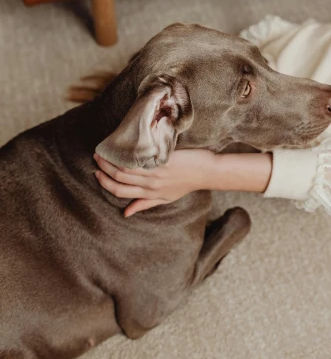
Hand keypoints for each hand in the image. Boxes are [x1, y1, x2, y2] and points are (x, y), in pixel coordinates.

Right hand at [93, 149, 217, 216]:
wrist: (206, 172)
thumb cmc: (186, 184)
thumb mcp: (165, 199)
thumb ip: (144, 204)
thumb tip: (125, 214)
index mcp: (149, 194)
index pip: (120, 191)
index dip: (105, 183)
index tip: (96, 173)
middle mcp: (150, 185)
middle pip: (120, 177)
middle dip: (105, 167)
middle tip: (97, 156)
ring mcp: (156, 172)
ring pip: (127, 167)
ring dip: (113, 158)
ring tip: (105, 149)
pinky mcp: (164, 160)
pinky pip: (141, 157)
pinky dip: (129, 152)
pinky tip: (123, 145)